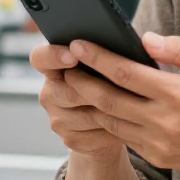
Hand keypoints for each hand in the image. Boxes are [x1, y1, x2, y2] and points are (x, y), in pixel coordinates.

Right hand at [30, 43, 127, 159]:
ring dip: (112, 110)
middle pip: (69, 92)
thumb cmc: (110, 81)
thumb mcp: (106, 63)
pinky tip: (132, 121)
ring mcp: (58, 119)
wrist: (110, 120)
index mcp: (52, 67)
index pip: (40, 57)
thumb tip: (140, 40)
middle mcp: (49, 93)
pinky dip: (116, 128)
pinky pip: (96, 134)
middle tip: (123, 84)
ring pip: (87, 115)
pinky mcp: (71, 139)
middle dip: (98, 88)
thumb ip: (108, 51)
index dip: (54, 56)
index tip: (73, 54)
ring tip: (135, 103)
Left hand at [64, 32, 179, 178]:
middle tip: (64, 67)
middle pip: (108, 99)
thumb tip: (145, 39)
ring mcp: (157, 142)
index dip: (97, 57)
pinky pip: (123, 136)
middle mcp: (163, 120)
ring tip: (75, 85)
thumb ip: (179, 50)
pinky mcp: (156, 156)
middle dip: (81, 82)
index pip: (125, 72)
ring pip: (110, 121)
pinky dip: (108, 120)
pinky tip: (100, 106)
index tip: (78, 44)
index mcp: (177, 94)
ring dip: (89, 103)